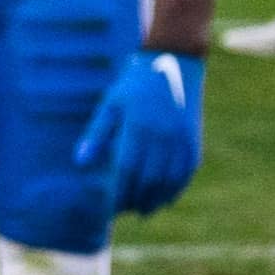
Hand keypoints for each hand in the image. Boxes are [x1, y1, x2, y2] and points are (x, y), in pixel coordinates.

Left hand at [75, 46, 202, 215]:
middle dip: (136, 200)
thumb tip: (80, 163)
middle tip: (123, 212)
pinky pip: (187, 170)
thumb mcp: (110, 104)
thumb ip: (97, 134)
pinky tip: (166, 198)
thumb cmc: (134, 84)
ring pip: (170, 179)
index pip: (127, 170)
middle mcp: (163, 137)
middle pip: (149, 179)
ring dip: (157, 199)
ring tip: (144, 211)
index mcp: (139, 128)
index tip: (109, 207)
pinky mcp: (194, 139)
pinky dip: (177, 187)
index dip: (119, 192)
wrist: (174, 62)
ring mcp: (182, 139)